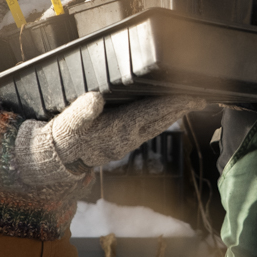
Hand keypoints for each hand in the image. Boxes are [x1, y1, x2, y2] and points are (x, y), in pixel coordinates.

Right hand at [14, 91, 202, 190]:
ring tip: (190, 102)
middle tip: (201, 96)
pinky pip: (148, 127)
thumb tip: (96, 99)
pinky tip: (165, 112)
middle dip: (181, 108)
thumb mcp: (68, 124)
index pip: (153, 113)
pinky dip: (161, 117)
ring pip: (157, 125)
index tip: (192, 95)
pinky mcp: (122, 141)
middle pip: (161, 120)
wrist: (55, 160)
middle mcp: (128, 138)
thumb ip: (81, 111)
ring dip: (174, 113)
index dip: (173, 103)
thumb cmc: (62, 138)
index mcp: (119, 130)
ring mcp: (127, 141)